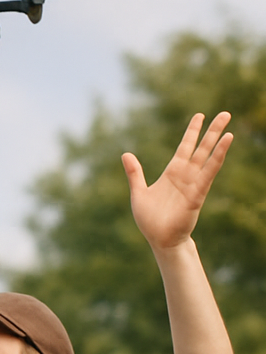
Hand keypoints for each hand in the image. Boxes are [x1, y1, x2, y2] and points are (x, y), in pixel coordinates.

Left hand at [123, 111, 232, 252]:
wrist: (159, 240)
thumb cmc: (150, 220)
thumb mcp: (139, 193)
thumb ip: (135, 174)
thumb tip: (125, 154)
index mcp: (172, 173)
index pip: (184, 147)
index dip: (192, 132)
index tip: (200, 116)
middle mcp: (185, 176)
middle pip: (200, 148)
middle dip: (211, 131)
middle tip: (224, 113)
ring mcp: (193, 183)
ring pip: (207, 158)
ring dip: (218, 141)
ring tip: (228, 125)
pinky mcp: (197, 193)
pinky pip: (209, 173)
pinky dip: (217, 158)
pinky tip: (225, 144)